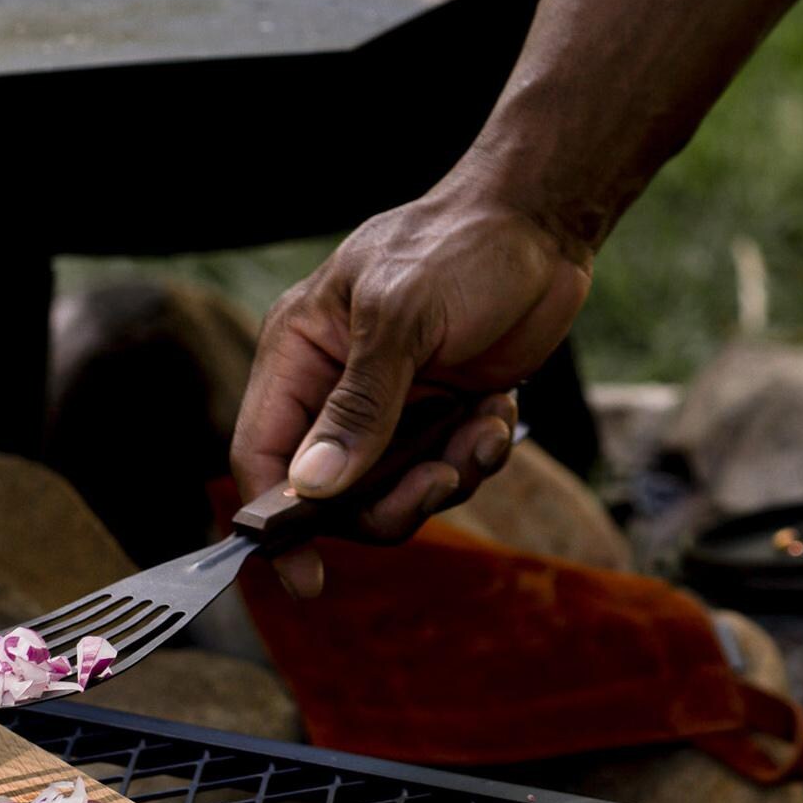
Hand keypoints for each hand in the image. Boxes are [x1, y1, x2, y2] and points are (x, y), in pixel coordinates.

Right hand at [230, 168, 592, 596]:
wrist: (542, 226)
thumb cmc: (458, 247)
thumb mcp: (400, 318)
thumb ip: (358, 407)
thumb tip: (313, 488)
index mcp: (298, 355)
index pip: (260, 454)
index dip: (273, 520)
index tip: (306, 576)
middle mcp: (333, 389)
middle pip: (330, 493)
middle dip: (386, 502)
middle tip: (436, 483)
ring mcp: (388, 407)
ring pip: (391, 492)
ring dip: (442, 478)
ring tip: (479, 433)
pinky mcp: (438, 417)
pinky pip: (443, 473)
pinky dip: (475, 457)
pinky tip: (496, 415)